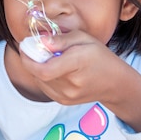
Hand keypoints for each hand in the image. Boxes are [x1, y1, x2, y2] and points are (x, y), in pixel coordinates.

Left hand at [23, 31, 140, 131]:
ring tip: (49, 58)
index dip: (28, 58)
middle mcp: (71, 84)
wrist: (115, 84)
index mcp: (77, 63)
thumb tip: (40, 41)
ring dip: (37, 68)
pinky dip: (43, 76)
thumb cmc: (100, 56)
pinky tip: (53, 69)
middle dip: (31, 60)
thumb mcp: (84, 38)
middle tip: (34, 48)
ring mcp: (67, 95)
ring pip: (39, 80)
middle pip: (39, 74)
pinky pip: (44, 87)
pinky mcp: (64, 101)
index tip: (25, 46)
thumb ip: (61, 39)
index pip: (43, 69)